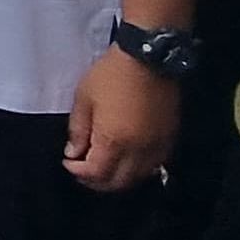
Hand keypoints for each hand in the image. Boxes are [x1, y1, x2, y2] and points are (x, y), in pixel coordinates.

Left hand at [64, 46, 179, 191]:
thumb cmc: (113, 74)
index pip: (95, 174)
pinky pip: (154, 165)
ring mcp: (157, 146)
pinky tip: (127, 157)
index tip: (69, 162)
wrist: (149, 56)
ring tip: (104, 164)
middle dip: (97, 180)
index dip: (78, 172)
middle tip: (83, 168)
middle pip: (117, 183)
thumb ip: (77, 130)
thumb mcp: (84, 98)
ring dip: (118, 177)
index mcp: (113, 140)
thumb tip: (74, 152)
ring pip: (137, 178)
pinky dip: (138, 169)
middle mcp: (138, 150)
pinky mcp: (169, 138)